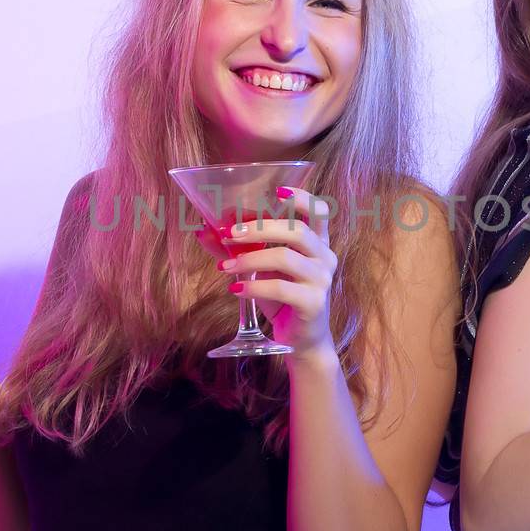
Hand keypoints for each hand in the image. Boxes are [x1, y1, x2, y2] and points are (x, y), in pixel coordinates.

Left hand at [218, 186, 336, 353]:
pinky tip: (236, 290)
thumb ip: (237, 249)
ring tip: (225, 268)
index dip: (301, 197)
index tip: (276, 191)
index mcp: (317, 243)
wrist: (301, 340)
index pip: (320, 211)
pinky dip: (254, 287)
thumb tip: (205, 230)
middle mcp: (325, 257)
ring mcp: (321, 280)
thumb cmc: (282, 298)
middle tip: (230, 234)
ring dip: (249, 259)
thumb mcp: (261, 270)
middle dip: (260, 228)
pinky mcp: (313, 303)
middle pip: (297, 231)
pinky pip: (280, 288)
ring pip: (285, 257)